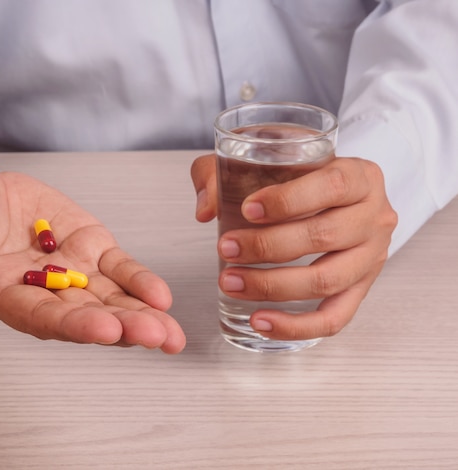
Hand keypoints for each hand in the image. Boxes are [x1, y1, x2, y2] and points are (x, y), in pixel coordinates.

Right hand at [0, 164, 185, 352]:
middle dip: (119, 327)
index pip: (37, 315)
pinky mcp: (87, 247)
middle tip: (152, 336)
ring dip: (140, 315)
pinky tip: (161, 295)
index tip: (102, 329)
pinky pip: (116, 269)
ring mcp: (68, 271)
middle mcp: (39, 290)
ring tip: (169, 331)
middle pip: (82, 315)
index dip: (69, 323)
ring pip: (108, 298)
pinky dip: (138, 280)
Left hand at [191, 154, 396, 340]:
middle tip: (226, 248)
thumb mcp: (262, 155)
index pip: (332, 186)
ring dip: (272, 286)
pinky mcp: (361, 289)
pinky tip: (259, 321)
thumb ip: (222, 171)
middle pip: (324, 236)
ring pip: (326, 281)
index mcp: (360, 176)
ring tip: (230, 283)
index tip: (247, 209)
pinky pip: (335, 318)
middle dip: (267, 247)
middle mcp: (375, 217)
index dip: (288, 201)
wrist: (329, 190)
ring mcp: (373, 257)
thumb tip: (206, 209)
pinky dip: (295, 325)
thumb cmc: (294, 174)